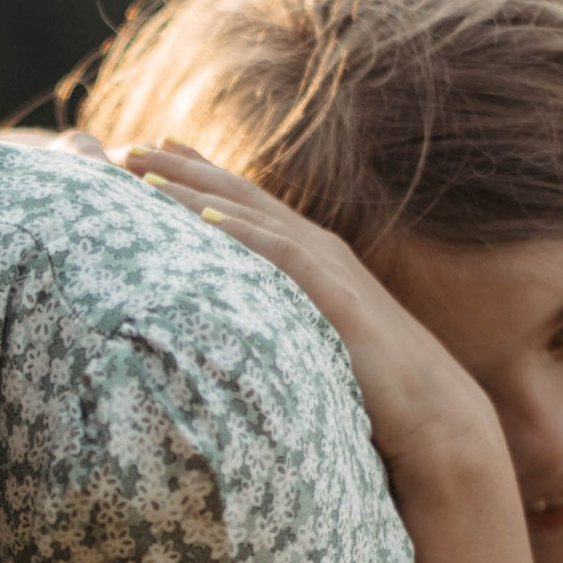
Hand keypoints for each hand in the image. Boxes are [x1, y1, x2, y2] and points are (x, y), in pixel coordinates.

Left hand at [119, 142, 502, 504]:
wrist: (436, 415)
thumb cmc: (374, 390)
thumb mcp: (313, 344)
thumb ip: (278, 326)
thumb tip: (232, 335)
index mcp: (313, 260)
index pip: (246, 207)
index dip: (197, 177)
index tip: (149, 156)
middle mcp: (318, 252)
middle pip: (238, 197)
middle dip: (182, 168)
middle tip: (126, 147)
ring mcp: (329, 270)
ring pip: (251, 216)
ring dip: (194, 189)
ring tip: (142, 171)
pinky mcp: (337, 297)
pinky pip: (280, 255)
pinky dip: (241, 232)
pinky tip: (201, 217)